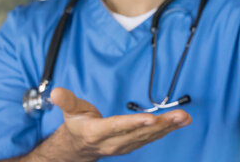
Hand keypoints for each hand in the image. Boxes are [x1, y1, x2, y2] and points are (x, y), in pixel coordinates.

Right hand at [50, 87, 190, 158]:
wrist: (79, 148)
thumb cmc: (77, 125)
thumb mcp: (69, 111)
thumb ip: (65, 101)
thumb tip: (55, 92)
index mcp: (97, 132)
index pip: (118, 126)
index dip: (134, 123)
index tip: (151, 118)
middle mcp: (114, 142)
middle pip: (139, 132)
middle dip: (161, 124)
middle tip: (180, 115)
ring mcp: (125, 145)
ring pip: (149, 136)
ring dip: (169, 127)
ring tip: (184, 117)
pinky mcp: (133, 144)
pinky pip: (152, 137)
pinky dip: (167, 130)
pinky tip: (180, 122)